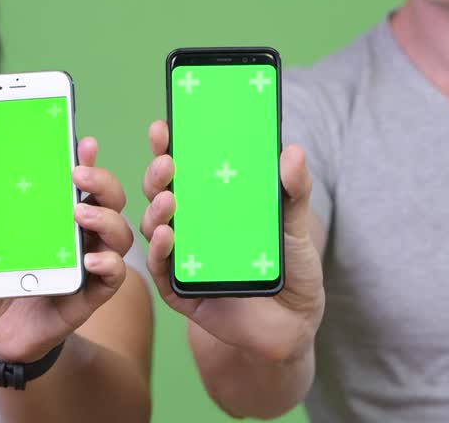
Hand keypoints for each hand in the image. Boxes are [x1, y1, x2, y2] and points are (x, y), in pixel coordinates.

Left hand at [0, 136, 133, 362]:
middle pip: (109, 200)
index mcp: (55, 218)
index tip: (82, 142)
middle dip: (102, 181)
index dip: (86, 159)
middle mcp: (79, 236)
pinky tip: (90, 261)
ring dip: (106, 218)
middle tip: (79, 175)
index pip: (79, 182)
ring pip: (119, 234)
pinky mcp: (90, 296)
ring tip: (79, 213)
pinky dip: (109, 265)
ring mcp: (88, 264)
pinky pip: (113, 277)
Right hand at [140, 120, 324, 362]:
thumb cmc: (290, 267)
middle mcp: (190, 226)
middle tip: (167, 161)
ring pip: (153, 227)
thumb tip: (293, 151)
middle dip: (157, 173)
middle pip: (161, 193)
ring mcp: (182, 257)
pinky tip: (166, 235)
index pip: (183, 169)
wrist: (294, 323)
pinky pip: (161, 270)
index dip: (168, 147)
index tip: (164, 126)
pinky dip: (159, 251)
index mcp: (210, 203)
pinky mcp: (180, 291)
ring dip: (156, 210)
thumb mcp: (294, 224)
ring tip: (169, 198)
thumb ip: (294, 190)